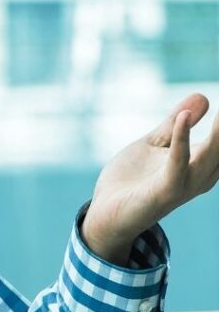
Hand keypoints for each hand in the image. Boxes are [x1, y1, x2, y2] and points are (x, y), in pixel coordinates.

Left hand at [82, 93, 218, 264]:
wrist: (104, 214)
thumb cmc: (131, 181)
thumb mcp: (154, 144)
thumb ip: (176, 124)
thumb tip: (204, 97)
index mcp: (203, 164)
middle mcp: (201, 175)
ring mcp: (185, 185)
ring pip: (211, 154)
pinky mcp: (165, 191)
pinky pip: (178, 163)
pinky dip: (181, 140)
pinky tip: (182, 117)